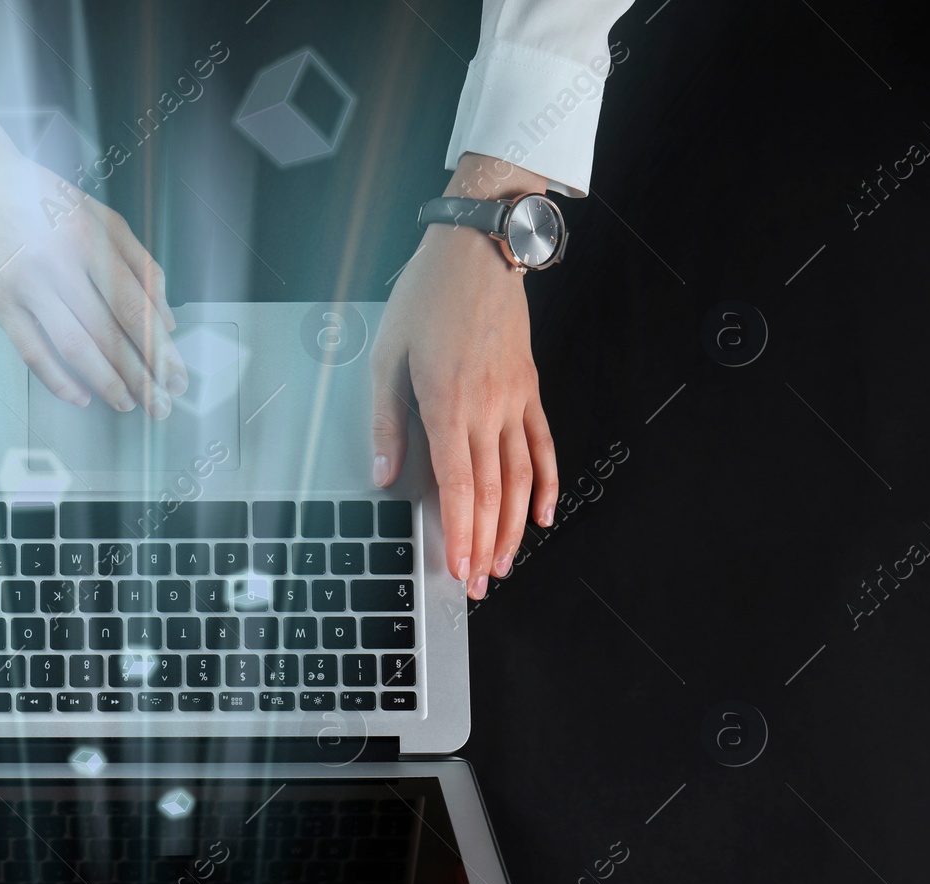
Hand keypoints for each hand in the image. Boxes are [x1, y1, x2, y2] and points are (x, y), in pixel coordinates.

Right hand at [0, 62, 184, 416]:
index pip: (135, 307)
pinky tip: (80, 396)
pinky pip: (32, 351)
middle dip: (141, 375)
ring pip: (75, 348)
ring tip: (128, 403)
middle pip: (110, 334)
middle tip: (160, 404)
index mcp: (91, 241)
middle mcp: (60, 265)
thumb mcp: (101, 216)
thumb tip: (165, 316)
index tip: (175, 376)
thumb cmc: (38, 195)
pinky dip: (58, 380)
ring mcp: (27, 286)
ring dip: (106, 382)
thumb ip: (140, 263)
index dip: (159, 349)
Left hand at [370, 153, 558, 599]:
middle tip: (479, 585)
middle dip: (484, 544)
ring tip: (506, 564)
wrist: (478, 252)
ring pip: (520, 477)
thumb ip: (386, 422)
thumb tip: (383, 476)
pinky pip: (541, 444)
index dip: (459, 534)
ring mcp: (513, 401)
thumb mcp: (387, 356)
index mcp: (447, 404)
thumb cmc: (426, 299)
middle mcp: (486, 409)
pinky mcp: (528, 389)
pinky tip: (543, 513)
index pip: (456, 486)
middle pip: (489, 492)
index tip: (459, 569)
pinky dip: (546, 482)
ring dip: (514, 526)